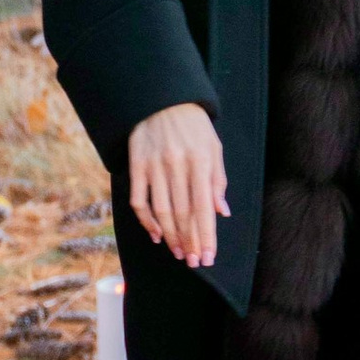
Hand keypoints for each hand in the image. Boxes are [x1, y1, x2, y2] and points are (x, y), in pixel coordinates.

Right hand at [127, 102, 226, 267]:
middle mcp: (177, 166)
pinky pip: (139, 200)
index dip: (205, 235)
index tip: (208, 257)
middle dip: (189, 241)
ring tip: (179, 253)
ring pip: (162, 212)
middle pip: (183, 214)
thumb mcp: (214, 147)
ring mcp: (154, 166)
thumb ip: (218, 180)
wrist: (161, 98)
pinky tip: (156, 235)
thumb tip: (222, 213)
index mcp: (200, 161)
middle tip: (193, 262)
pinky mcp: (137, 165)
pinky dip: (147, 221)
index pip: (203, 207)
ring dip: (171, 237)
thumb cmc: (193, 125)